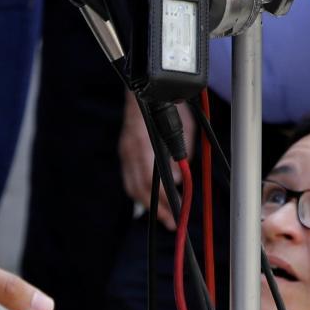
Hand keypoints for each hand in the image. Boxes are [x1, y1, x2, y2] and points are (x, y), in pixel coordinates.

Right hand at [119, 95, 189, 229]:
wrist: (144, 88)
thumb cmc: (166, 103)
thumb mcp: (185, 127)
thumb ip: (182, 154)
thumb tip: (178, 178)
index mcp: (145, 144)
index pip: (153, 182)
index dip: (164, 200)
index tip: (175, 212)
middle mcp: (131, 150)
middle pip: (140, 190)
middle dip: (156, 209)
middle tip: (171, 222)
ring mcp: (125, 151)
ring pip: (132, 187)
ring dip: (146, 204)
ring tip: (162, 215)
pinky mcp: (124, 150)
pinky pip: (129, 178)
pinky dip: (138, 192)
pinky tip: (148, 199)